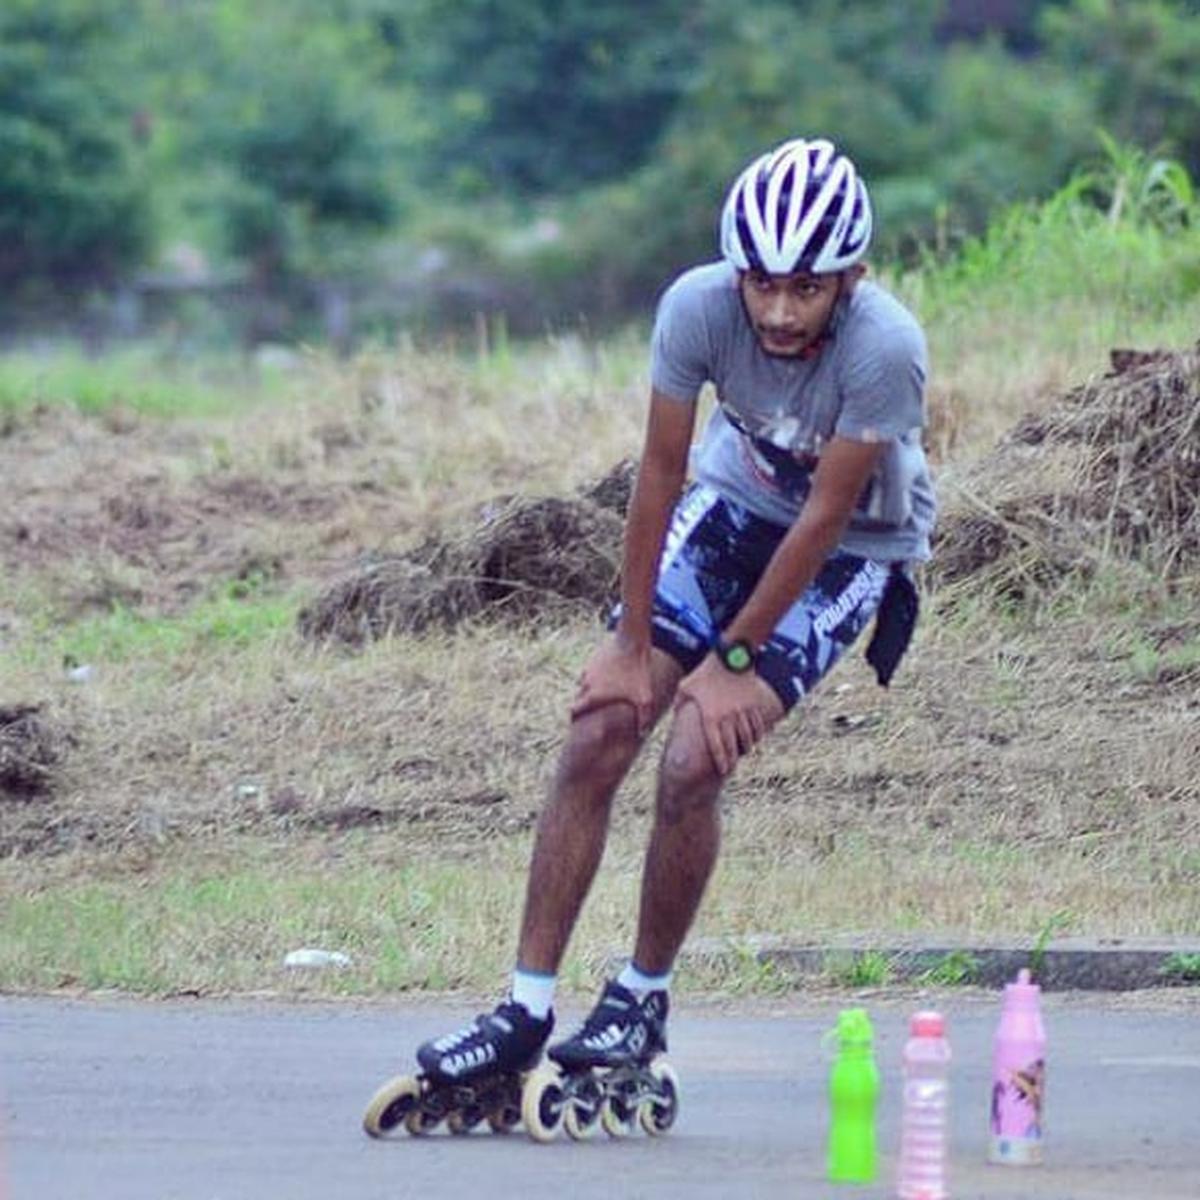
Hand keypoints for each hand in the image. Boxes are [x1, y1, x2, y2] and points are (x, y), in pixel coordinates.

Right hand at [571, 632, 653, 733]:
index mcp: (594, 696)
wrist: (631, 642)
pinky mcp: (594, 659)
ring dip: (591, 690)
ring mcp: (589, 670)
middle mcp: (587, 684)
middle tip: (592, 711)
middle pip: (579, 699)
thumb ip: (643, 718)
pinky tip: (609, 679)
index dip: (575, 718)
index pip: (574, 711)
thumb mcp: (644, 697)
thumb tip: (644, 734)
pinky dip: (597, 678)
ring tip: (604, 694)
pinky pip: (592, 673)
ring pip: (585, 685)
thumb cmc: (637, 672)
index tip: (577, 723)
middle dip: (584, 705)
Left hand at [674, 655, 777, 775]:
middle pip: (733, 745)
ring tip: (743, 753)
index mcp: (710, 716)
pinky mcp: (753, 704)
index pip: (716, 745)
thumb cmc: (705, 672)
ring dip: (747, 747)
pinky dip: (758, 733)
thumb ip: (680, 704)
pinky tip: (755, 738)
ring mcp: (742, 710)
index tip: (723, 771)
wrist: (730, 656)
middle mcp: (728, 716)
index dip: (720, 761)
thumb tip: (675, 716)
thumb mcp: (686, 687)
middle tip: (731, 768)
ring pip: (748, 736)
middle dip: (733, 759)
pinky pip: (758, 724)